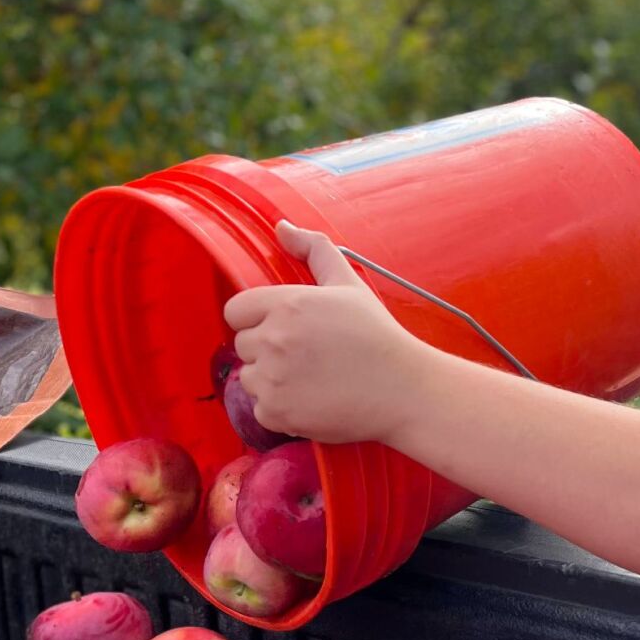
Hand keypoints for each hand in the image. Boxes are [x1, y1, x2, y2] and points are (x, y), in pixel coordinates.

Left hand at [223, 221, 425, 444]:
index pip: (236, 310)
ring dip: (271, 380)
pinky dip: (281, 409)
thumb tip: (282, 227)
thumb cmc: (377, 336)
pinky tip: (312, 401)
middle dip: (267, 350)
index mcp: (287, 304)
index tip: (284, 328)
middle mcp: (274, 340)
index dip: (257, 319)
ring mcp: (273, 379)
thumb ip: (313, 249)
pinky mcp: (278, 412)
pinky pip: (260, 409)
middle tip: (307, 356)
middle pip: (243, 345)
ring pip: (249, 378)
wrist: (403, 390)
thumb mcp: (348, 284)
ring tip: (310, 379)